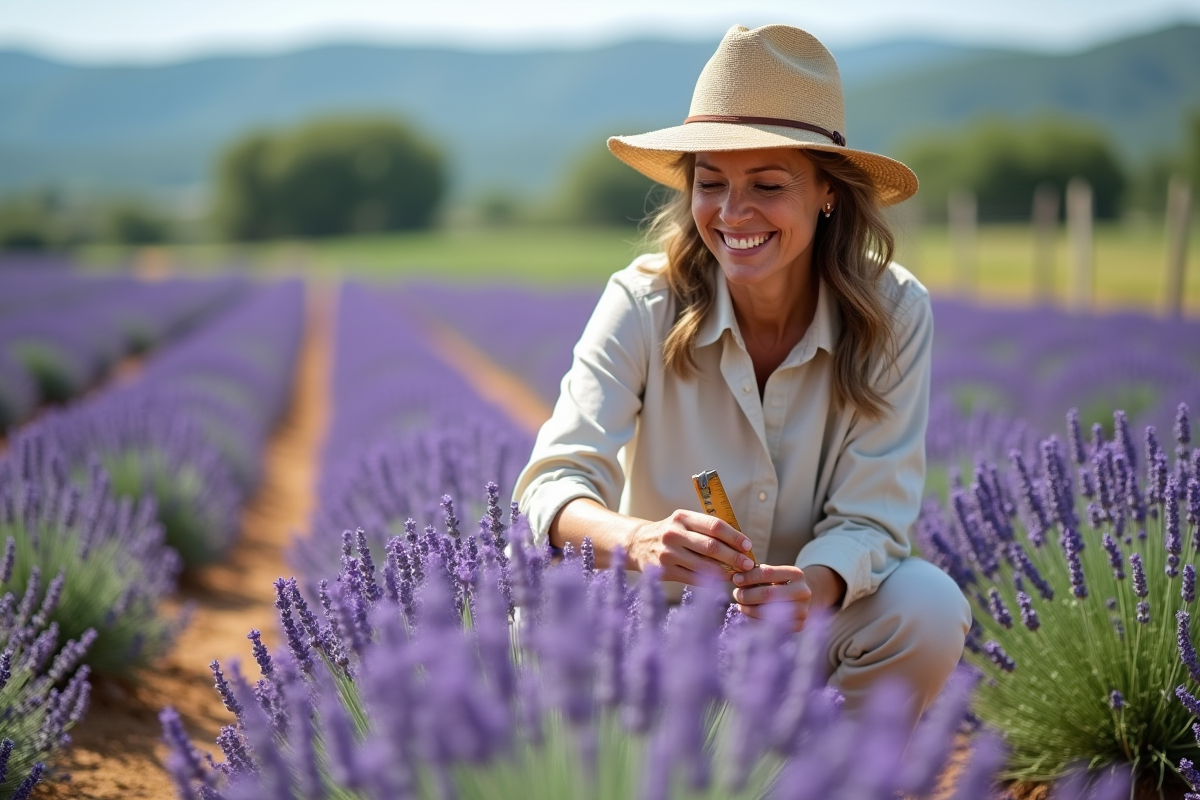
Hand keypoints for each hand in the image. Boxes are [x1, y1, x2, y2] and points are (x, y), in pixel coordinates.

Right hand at [627, 510, 755, 583]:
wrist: (638, 544)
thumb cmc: (671, 532)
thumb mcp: (684, 521)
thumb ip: (707, 529)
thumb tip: (739, 544)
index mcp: (682, 517)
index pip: (714, 525)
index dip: (734, 537)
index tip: (748, 546)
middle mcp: (673, 533)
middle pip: (711, 546)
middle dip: (734, 557)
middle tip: (748, 564)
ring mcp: (668, 553)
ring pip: (703, 565)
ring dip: (725, 572)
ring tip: (737, 574)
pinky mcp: (664, 571)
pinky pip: (693, 578)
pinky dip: (710, 581)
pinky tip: (720, 580)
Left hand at [731, 564, 842, 631]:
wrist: (802, 599)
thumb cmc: (781, 583)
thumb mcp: (775, 573)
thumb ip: (758, 573)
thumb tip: (737, 578)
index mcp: (796, 574)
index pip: (767, 573)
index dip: (748, 576)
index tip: (736, 579)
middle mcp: (803, 591)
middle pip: (767, 594)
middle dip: (746, 594)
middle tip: (736, 594)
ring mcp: (802, 610)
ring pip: (767, 611)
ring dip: (748, 607)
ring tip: (740, 603)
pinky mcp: (799, 625)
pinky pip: (770, 623)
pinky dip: (755, 617)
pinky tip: (749, 611)